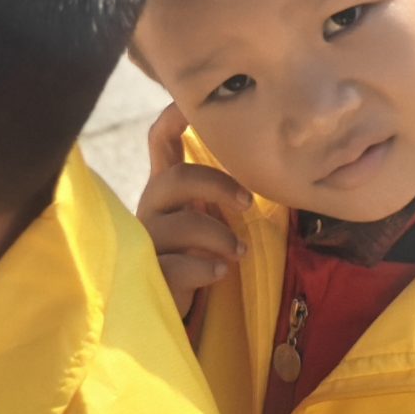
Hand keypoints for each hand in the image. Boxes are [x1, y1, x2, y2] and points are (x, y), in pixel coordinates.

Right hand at [138, 103, 249, 319]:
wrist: (169, 312)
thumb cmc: (196, 257)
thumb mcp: (206, 220)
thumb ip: (217, 195)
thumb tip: (267, 164)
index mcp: (165, 190)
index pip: (161, 142)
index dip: (173, 118)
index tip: (191, 101)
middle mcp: (150, 210)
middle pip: (176, 178)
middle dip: (217, 184)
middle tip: (248, 204)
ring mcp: (147, 243)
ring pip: (182, 225)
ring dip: (221, 236)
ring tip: (240, 253)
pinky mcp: (150, 276)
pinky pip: (179, 265)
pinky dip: (206, 268)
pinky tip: (219, 272)